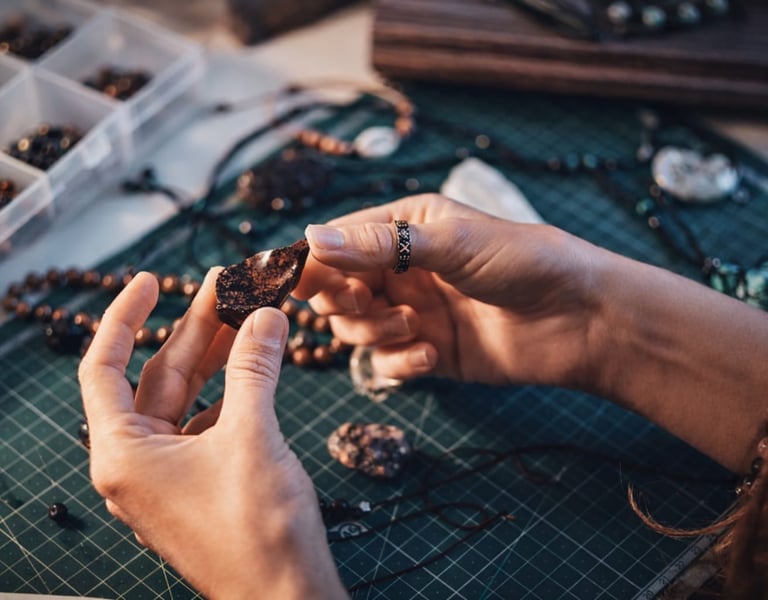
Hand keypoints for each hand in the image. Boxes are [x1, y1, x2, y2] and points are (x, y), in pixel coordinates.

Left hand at [78, 270, 346, 599]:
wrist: (286, 596)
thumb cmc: (257, 529)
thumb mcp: (252, 435)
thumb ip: (254, 368)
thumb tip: (264, 314)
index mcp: (124, 454)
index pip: (104, 368)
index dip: (124, 317)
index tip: (150, 280)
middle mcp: (138, 462)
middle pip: (158, 377)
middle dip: (194, 328)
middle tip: (226, 285)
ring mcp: (170, 474)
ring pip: (188, 397)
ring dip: (219, 356)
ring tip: (249, 314)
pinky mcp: (201, 481)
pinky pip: (210, 420)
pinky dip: (234, 389)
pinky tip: (258, 365)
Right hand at [295, 194, 607, 390]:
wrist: (579, 318)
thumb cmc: (522, 261)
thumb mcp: (450, 242)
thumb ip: (379, 245)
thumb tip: (309, 238)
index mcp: (405, 226)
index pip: (338, 243)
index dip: (314, 263)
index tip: (298, 283)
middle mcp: (403, 269)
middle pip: (338, 290)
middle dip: (344, 301)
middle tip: (365, 303)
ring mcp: (414, 311)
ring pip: (356, 329)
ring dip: (375, 332)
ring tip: (414, 327)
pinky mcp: (428, 351)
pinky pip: (387, 362)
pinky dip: (401, 362)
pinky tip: (432, 355)